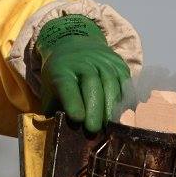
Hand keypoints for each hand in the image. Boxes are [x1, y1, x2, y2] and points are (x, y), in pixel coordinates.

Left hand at [37, 14, 130, 132]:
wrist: (74, 43)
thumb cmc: (60, 74)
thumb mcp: (49, 88)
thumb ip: (53, 109)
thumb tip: (55, 133)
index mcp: (62, 69)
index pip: (67, 85)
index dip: (73, 101)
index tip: (77, 119)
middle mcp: (83, 63)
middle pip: (92, 84)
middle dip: (95, 109)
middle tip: (94, 130)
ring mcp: (103, 61)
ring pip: (111, 84)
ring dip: (112, 107)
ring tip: (109, 126)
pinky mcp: (119, 64)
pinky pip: (125, 83)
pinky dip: (126, 99)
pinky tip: (123, 114)